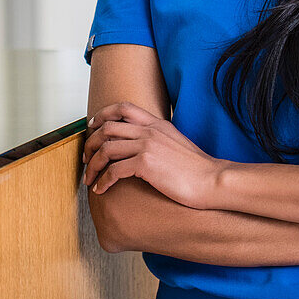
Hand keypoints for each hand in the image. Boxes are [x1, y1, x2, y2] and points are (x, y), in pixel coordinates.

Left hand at [82, 101, 222, 208]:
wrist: (212, 180)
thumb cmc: (197, 169)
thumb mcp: (177, 143)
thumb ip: (159, 139)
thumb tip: (145, 146)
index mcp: (157, 124)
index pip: (123, 108)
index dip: (103, 115)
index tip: (93, 127)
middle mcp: (150, 131)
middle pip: (107, 127)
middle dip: (90, 143)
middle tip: (86, 158)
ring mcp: (147, 146)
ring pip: (106, 149)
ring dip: (92, 164)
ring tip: (89, 178)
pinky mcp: (146, 164)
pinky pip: (113, 170)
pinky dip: (103, 181)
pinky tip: (101, 190)